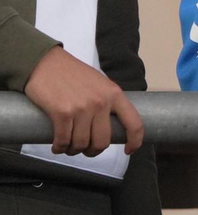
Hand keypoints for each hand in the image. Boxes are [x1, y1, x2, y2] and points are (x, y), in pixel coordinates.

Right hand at [24, 47, 143, 155]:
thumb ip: (108, 101)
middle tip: (86, 150)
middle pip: (103, 141)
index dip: (135, 141)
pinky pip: (64, 141)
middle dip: (94, 151)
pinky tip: (58, 147)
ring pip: (82, 143)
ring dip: (74, 150)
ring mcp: (82, 108)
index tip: (129, 150)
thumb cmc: (72, 74)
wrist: (45, 63)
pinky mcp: (62, 113)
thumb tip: (112, 124)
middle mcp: (101, 102)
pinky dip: (60, 148)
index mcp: (115, 94)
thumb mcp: (100, 84)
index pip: (134, 123)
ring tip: (69, 147)